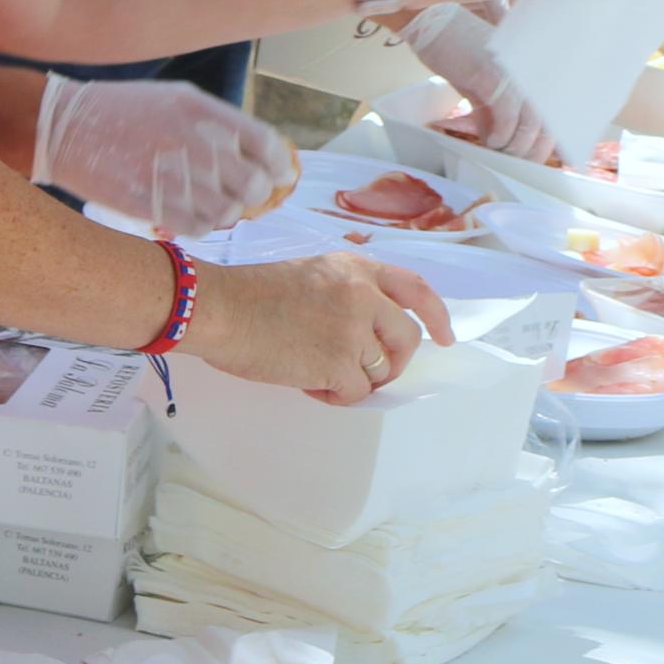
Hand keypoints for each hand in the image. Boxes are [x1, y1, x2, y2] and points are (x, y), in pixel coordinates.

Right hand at [30, 75, 293, 234]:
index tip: (279, 176)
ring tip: (205, 203)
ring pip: (229, 213)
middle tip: (239, 194)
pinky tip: (187, 214)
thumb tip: (263, 155)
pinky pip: (199, 229)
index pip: (266, 145)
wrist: (67, 126)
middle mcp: (196, 142)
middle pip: (254, 185)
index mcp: (205, 112)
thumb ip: (221, 124)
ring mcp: (174, 175)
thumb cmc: (126, 111)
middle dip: (253, 194)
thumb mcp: (178, 100)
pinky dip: (200, 226)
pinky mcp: (152, 204)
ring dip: (224, 212)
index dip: (279, 166)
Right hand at [184, 253, 454, 405]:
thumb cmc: (250, 294)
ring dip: (354, 380)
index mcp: (356, 267)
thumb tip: (370, 338)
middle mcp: (362, 294)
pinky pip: (355, 392)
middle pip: (406, 338)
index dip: (436, 315)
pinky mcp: (338, 362)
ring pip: (380, 370)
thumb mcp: (311, 273)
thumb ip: (347, 292)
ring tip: (317, 373)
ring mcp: (353, 328)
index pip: (415, 288)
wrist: (218, 308)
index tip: (445, 337)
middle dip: (395, 363)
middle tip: (370, 374)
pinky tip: (307, 383)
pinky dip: (335, 395)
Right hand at [396, 2, 551, 156]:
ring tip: (503, 155)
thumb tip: (498, 142)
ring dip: (518, 147)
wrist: (428, 20)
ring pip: (531, 122)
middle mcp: (529, 67)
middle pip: (547, 119)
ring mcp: (513, 70)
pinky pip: (507, 115)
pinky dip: (501, 135)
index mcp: (530, 66)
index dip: (552, 137)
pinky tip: (491, 142)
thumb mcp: (479, 83)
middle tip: (519, 164)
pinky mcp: (492, 73)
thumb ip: (493, 110)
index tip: (543, 158)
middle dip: (535, 150)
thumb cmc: (453, 49)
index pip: (554, 107)